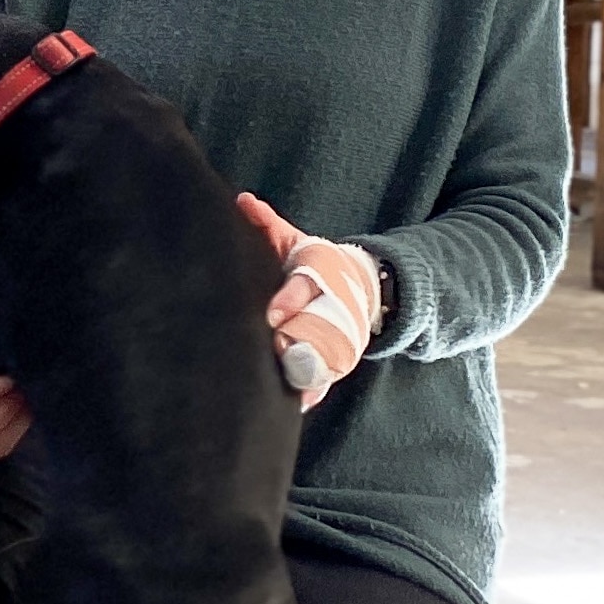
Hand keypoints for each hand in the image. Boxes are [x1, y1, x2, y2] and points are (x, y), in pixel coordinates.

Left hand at [235, 193, 381, 412]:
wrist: (361, 290)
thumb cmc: (314, 266)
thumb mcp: (295, 243)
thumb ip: (268, 225)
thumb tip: (242, 202)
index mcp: (325, 271)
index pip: (310, 284)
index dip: (290, 300)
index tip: (271, 314)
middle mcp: (337, 306)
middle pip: (317, 327)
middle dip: (294, 340)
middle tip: (273, 348)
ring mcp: (341, 337)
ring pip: (325, 358)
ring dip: (304, 369)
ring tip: (282, 377)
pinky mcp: (339, 363)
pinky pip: (325, 381)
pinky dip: (310, 393)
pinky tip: (295, 401)